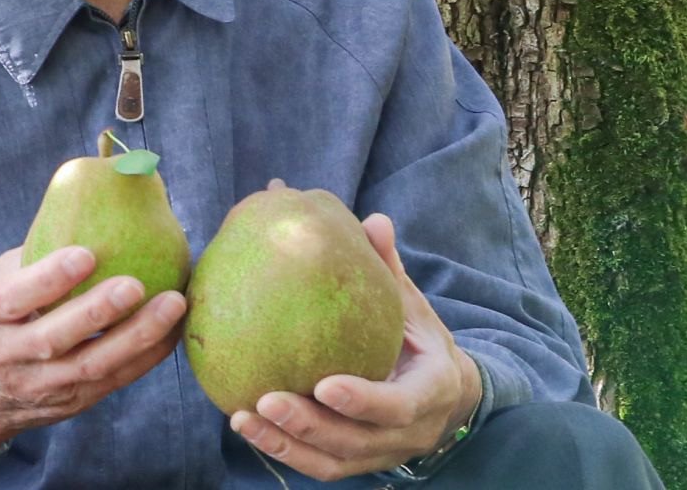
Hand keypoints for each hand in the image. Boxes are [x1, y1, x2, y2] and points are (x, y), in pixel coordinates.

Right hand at [0, 245, 187, 457]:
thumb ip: (29, 262)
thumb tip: (83, 213)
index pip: (11, 298)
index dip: (48, 278)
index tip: (85, 254)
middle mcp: (6, 355)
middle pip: (54, 339)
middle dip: (98, 311)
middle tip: (136, 283)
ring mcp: (38, 386)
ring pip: (90, 366)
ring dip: (135, 337)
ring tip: (172, 304)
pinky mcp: (68, 403)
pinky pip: (111, 381)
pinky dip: (144, 357)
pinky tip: (170, 331)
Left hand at [228, 214, 482, 480]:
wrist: (446, 394)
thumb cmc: (419, 339)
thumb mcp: (413, 306)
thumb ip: (390, 269)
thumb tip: (373, 220)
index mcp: (431, 393)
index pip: (400, 406)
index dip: (364, 400)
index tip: (324, 384)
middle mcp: (409, 434)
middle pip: (357, 442)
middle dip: (311, 425)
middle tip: (266, 400)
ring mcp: (382, 455)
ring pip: (333, 463)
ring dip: (285, 444)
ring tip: (241, 417)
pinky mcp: (357, 463)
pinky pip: (318, 466)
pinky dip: (282, 451)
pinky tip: (244, 424)